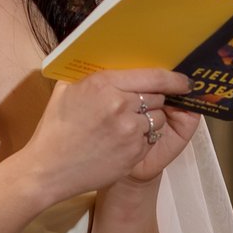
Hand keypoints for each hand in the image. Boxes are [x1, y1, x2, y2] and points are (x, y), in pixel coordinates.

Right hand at [14, 70, 195, 199]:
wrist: (47, 170)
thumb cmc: (54, 129)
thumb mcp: (66, 91)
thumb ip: (89, 75)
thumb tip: (108, 62)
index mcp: (105, 84)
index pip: (153, 77)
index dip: (174, 79)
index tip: (184, 81)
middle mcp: (122, 105)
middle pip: (157, 97)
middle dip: (153, 100)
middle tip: (138, 106)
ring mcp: (130, 132)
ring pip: (157, 120)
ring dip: (148, 121)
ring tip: (126, 127)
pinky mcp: (134, 154)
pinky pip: (150, 140)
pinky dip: (141, 140)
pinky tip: (121, 143)